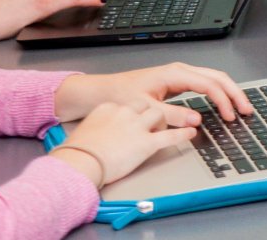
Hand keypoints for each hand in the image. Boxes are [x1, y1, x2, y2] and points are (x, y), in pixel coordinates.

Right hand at [51, 100, 196, 188]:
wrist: (78, 164)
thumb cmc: (76, 153)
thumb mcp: (85, 131)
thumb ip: (98, 127)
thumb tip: (99, 133)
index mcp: (108, 108)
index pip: (129, 103)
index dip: (134, 111)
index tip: (134, 117)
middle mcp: (125, 112)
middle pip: (147, 106)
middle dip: (152, 113)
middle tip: (152, 122)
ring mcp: (138, 126)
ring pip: (159, 116)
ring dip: (164, 123)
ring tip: (166, 128)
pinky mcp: (147, 143)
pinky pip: (171, 135)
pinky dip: (182, 134)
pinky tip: (190, 133)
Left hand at [54, 61, 253, 123]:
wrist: (101, 92)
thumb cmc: (119, 96)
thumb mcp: (145, 108)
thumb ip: (172, 115)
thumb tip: (197, 120)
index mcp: (175, 73)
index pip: (209, 85)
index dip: (223, 101)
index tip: (231, 116)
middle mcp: (180, 71)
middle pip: (218, 77)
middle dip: (235, 93)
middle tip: (247, 109)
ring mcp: (180, 75)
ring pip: (214, 79)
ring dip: (228, 92)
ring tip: (240, 107)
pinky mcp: (177, 82)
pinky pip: (205, 84)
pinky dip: (218, 93)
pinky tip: (221, 104)